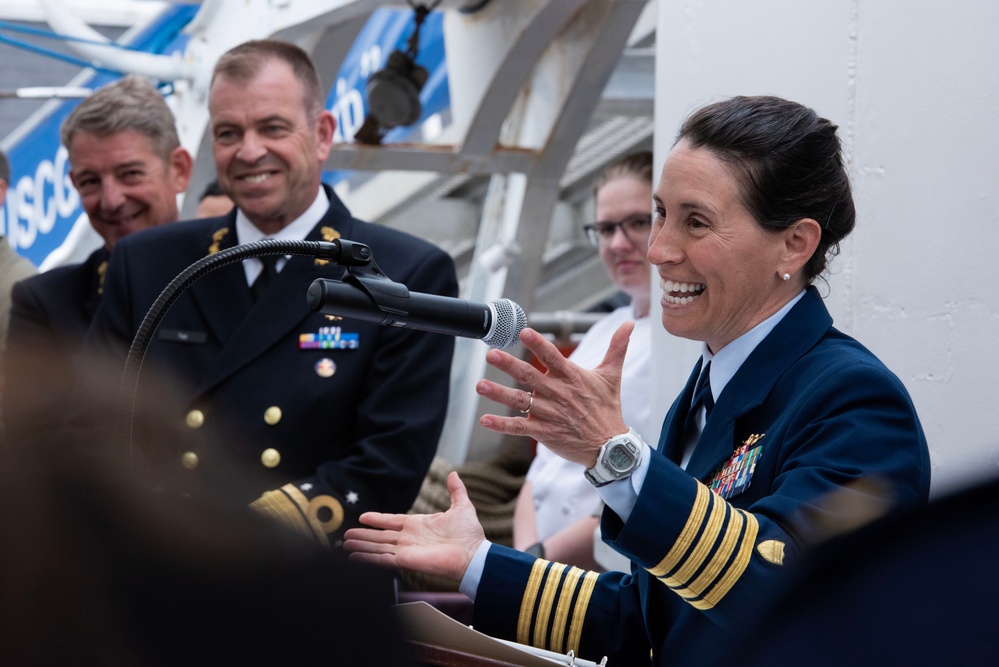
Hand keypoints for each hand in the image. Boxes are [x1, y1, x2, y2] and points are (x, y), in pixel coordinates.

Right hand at [343, 472, 484, 582]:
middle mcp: (409, 538)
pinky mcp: (406, 561)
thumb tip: (453, 474)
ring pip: (378, 547)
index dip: (377, 519)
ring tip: (345, 544)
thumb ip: (455, 491)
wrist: (474, 554)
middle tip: (346, 535)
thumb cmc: (470, 534)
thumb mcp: (462, 507)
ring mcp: (406, 550)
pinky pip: (383, 559)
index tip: (362, 517)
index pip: (392, 521)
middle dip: (363, 535)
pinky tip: (355, 557)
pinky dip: (368, 558)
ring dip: (362, 545)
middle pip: (380, 536)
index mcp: (418, 525)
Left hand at [476, 323, 632, 467]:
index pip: (553, 357)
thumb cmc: (607, 407)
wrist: (609, 446)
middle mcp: (558, 394)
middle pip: (531, 377)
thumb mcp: (612, 375)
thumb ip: (617, 347)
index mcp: (572, 377)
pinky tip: (485, 420)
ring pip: (521, 401)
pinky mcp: (543, 432)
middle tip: (491, 354)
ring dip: (499, 394)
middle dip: (510, 365)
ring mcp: (549, 414)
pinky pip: (520, 427)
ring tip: (480, 385)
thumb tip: (630, 322)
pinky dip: (502, 425)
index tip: (524, 332)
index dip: (538, 345)